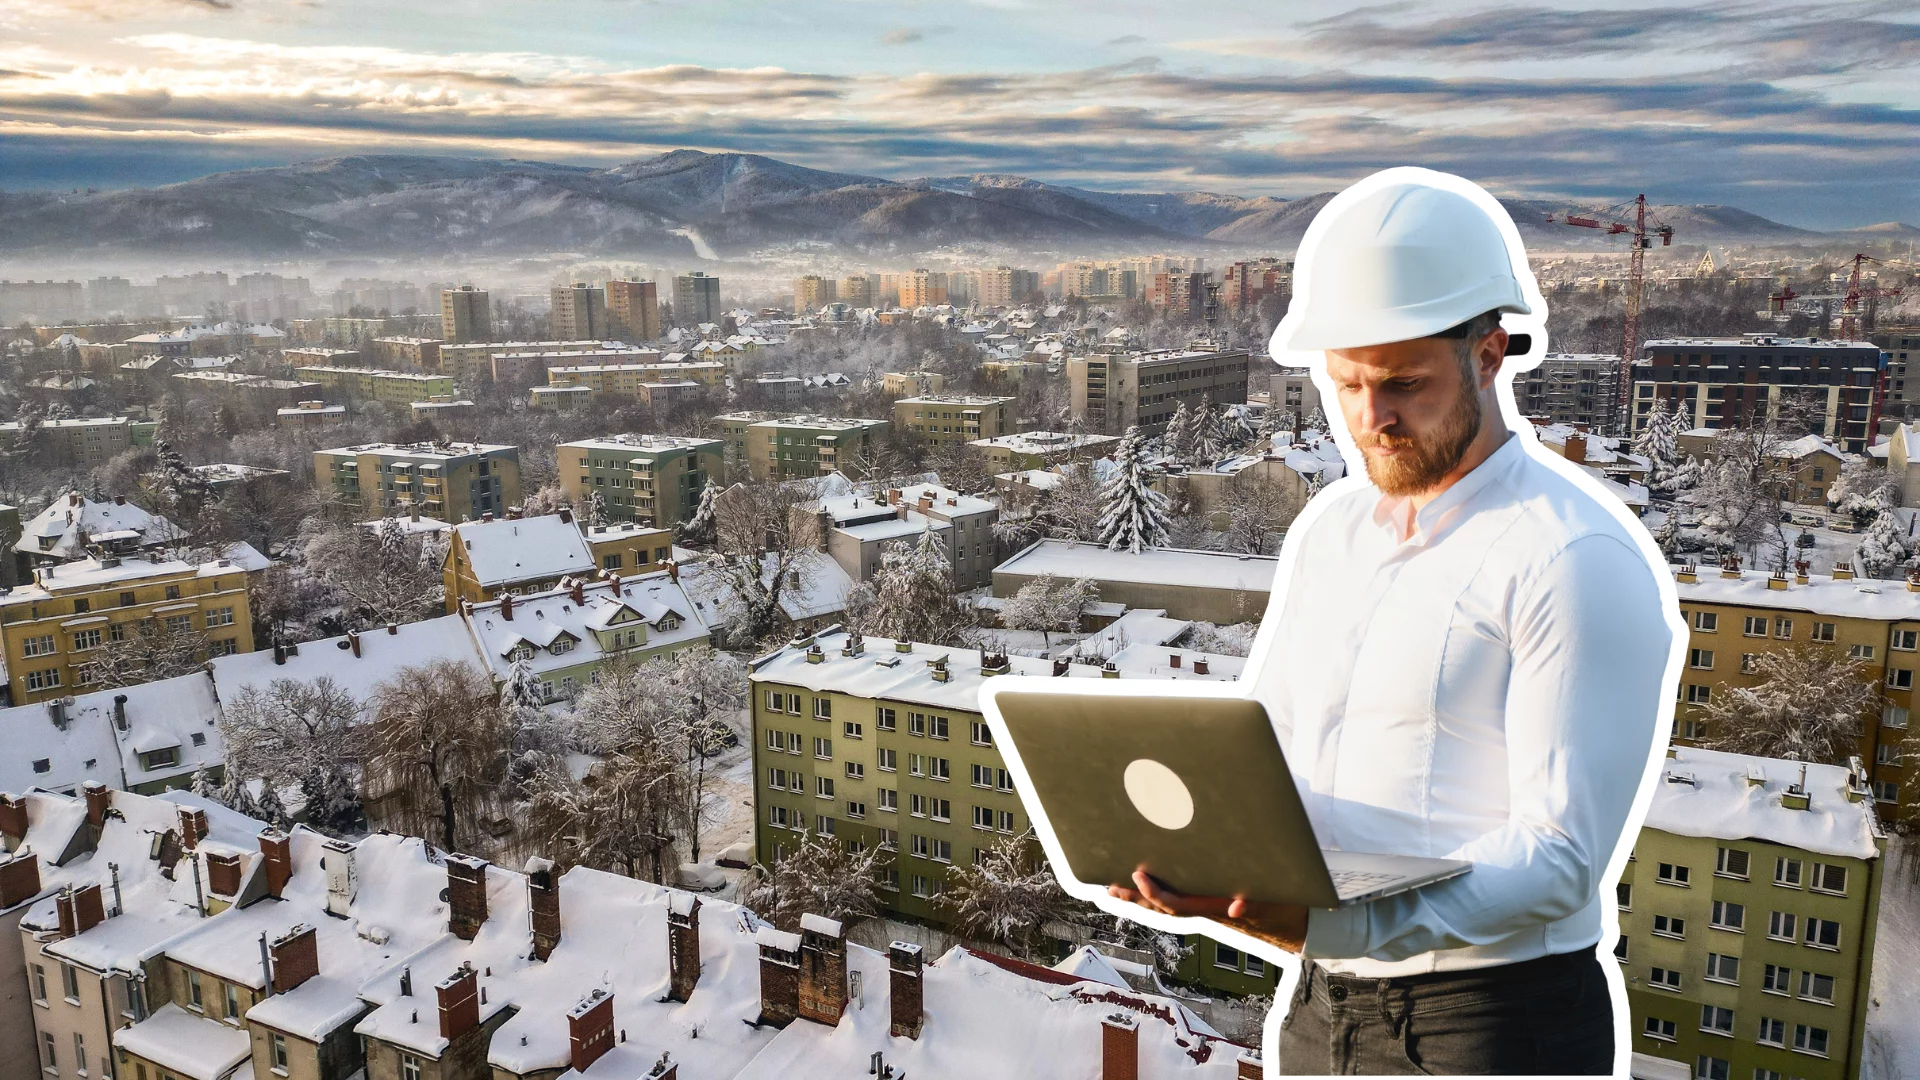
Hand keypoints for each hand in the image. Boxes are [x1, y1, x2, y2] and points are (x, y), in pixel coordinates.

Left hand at [1108, 867, 1309, 952]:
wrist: (1297, 926)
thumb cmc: (1284, 911)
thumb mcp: (1272, 906)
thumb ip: (1254, 906)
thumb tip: (1236, 907)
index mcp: (1216, 908)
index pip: (1179, 903)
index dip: (1156, 893)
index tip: (1138, 877)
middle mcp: (1206, 910)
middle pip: (1165, 906)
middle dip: (1137, 897)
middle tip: (1111, 885)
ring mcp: (1208, 909)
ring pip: (1169, 905)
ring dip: (1142, 898)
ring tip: (1119, 887)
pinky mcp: (1212, 905)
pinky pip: (1182, 900)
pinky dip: (1161, 896)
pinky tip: (1145, 890)